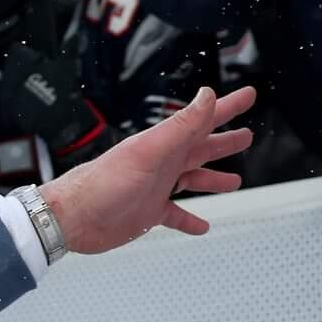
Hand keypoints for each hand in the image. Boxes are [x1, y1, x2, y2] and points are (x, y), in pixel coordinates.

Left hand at [41, 85, 253, 251]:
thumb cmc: (103, 183)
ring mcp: (155, 187)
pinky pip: (175, 214)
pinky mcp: (148, 212)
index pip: (203, 119)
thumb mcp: (147, 152)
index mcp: (165, 144)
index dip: (227, 107)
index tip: (248, 95)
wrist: (73, 217)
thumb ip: (180, 125)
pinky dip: (190, 219)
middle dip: (224, 141)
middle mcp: (162, 163)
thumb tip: (207, 95)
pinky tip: (203, 226)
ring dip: (213, 178)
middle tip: (246, 135)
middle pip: (201, 148)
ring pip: (192, 180)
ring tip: (234, 179)